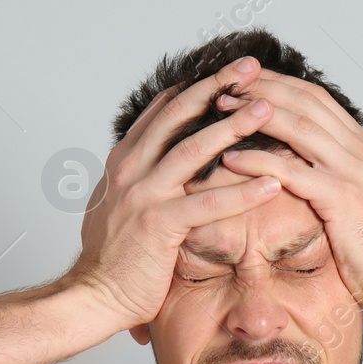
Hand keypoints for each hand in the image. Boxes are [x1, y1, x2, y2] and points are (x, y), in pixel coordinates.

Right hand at [68, 57, 284, 331]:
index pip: (164, 110)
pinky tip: (272, 184)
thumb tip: (163, 165)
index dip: (198, 87)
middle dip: (219, 86)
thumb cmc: (111, 260)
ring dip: (234, 126)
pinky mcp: (158, 225)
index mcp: (125, 161)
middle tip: (252, 66)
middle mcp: (131, 169)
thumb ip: (142, 181)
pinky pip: (206, 203)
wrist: (90, 297)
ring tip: (268, 108)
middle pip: (180, 114)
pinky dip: (241, 192)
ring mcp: (142, 194)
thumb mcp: (121, 206)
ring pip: (194, 149)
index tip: (229, 72)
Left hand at [213, 71, 362, 315]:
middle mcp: (359, 152)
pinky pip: (292, 172)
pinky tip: (231, 158)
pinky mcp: (341, 198)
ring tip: (223, 109)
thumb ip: (346, 176)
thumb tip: (323, 169)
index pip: (318, 101)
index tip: (250, 80)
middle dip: (265, 88)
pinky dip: (259, 162)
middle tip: (228, 83)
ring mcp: (352, 172)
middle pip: (306, 103)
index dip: (281, 85)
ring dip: (257, 114)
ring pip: (300, 127)